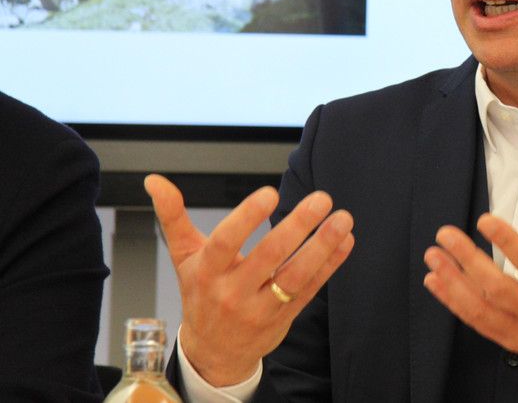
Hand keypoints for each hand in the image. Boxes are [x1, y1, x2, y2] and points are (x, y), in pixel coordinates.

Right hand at [144, 174, 354, 385]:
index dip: (246, 218)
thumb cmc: (201, 294)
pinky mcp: (284, 317)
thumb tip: (154, 181)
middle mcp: (233, 292)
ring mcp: (261, 308)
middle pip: (268, 257)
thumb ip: (173, 217)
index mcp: (207, 272)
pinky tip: (346, 241)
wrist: (213, 352)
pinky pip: (311, 289)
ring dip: (323, 246)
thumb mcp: (184, 257)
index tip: (270, 193)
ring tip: (343, 219)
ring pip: (295, 276)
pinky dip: (331, 265)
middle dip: (297, 226)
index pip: (225, 243)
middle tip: (320, 199)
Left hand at [422, 193, 517, 379]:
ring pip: (482, 307)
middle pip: (499, 286)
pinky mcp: (512, 342)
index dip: (508, 241)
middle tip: (446, 234)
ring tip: (433, 256)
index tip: (486, 220)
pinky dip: (454, 302)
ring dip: (453, 281)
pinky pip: (477, 322)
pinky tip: (437, 282)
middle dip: (467, 259)